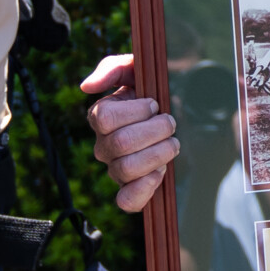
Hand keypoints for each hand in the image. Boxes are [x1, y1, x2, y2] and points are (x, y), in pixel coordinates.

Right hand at [82, 55, 179, 212]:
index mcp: (102, 117)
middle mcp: (104, 145)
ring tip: (172, 143)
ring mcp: (116, 168)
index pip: (105, 118)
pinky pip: (127, 201)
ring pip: (126, 169)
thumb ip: (113, 69)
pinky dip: (144, 188)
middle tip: (170, 122)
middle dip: (156, 130)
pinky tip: (160, 172)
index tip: (154, 104)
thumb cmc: (156, 90)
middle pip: (121, 143)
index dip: (136, 111)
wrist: (183, 113)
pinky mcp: (131, 189)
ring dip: (159, 153)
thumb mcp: (138, 68)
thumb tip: (87, 86)